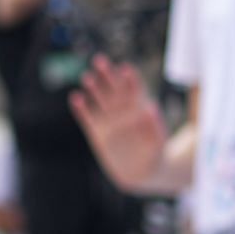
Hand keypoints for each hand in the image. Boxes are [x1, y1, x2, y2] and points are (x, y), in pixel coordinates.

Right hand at [72, 56, 168, 191]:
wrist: (143, 174)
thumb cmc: (155, 154)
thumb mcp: (158, 142)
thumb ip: (155, 126)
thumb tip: (151, 108)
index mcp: (139, 108)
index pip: (134, 89)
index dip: (130, 78)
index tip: (125, 68)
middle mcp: (122, 111)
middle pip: (113, 89)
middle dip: (107, 75)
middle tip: (99, 60)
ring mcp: (109, 122)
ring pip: (99, 100)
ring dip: (93, 88)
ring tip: (87, 77)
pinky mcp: (98, 134)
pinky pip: (87, 119)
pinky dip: (81, 109)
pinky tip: (75, 98)